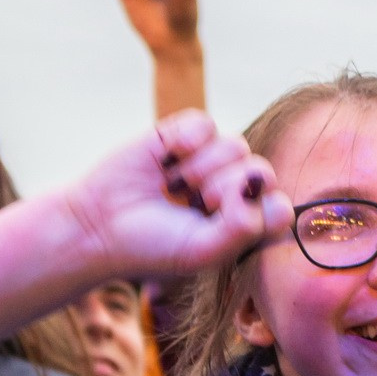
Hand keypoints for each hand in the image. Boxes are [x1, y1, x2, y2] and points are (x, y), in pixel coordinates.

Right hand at [57, 111, 288, 280]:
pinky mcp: (183, 135)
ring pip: (236, 146)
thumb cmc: (152, 247)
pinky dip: (185, 142)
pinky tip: (164, 160)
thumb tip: (255, 184)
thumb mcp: (203, 251)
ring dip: (200, 169)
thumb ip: (244, 227)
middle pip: (261, 172)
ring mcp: (210, 159)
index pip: (280, 206)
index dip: (253, 211)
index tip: (216, 222)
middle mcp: (233, 188)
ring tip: (172, 186)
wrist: (96, 228)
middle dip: (223, 190)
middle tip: (191, 204)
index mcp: (245, 220)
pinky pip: (205, 125)